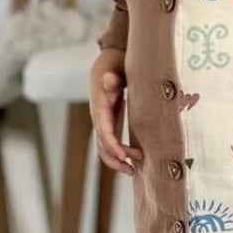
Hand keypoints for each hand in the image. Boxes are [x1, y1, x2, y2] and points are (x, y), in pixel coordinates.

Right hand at [89, 51, 141, 175]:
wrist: (108, 62)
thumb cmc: (114, 63)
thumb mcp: (113, 66)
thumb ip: (112, 76)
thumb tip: (109, 79)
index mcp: (100, 103)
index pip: (103, 128)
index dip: (112, 144)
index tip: (124, 156)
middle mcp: (98, 115)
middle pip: (102, 143)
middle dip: (115, 158)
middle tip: (132, 169)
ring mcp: (102, 120)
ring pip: (104, 146)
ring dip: (117, 159)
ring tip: (133, 170)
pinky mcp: (109, 122)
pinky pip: (110, 142)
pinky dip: (119, 153)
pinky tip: (132, 159)